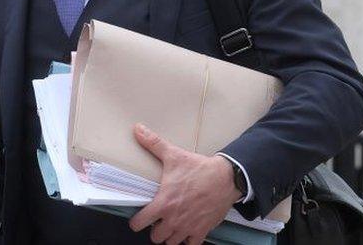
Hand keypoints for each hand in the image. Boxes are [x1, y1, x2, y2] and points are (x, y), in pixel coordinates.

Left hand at [128, 124, 240, 244]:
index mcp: (163, 203)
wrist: (226, 178)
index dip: (136, 222)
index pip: (139, 223)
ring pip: (171, 243)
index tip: (138, 218)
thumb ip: (153, 144)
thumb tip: (137, 129)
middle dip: (155, 230)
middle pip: (156, 237)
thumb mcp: (173, 155)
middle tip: (157, 220)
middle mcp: (174, 219)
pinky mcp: (202, 231)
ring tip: (171, 225)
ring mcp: (189, 227)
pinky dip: (188, 240)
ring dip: (170, 236)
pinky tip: (187, 231)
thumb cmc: (198, 168)